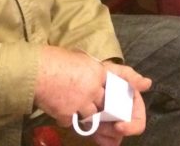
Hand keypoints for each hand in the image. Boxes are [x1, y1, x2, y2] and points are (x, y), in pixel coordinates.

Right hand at [34, 47, 150, 142]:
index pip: (119, 77)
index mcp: (97, 71)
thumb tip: (93, 69)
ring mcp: (82, 102)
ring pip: (90, 115)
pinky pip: (71, 121)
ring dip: (82, 111)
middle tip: (93, 101)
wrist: (35, 70)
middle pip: (104, 102)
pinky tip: (57, 106)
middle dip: (100, 104)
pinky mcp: (68, 114)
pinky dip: (65, 117)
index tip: (145, 84)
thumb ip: (90, 67)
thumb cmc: (52, 58)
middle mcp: (94, 88)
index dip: (132, 81)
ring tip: (71, 102)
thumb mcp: (78, 57)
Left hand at [83, 63, 150, 145]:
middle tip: (98, 123)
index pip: (138, 124)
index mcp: (133, 107)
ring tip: (91, 121)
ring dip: (102, 132)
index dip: (131, 127)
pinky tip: (90, 128)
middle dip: (111, 130)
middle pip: (123, 134)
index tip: (118, 126)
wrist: (86, 81)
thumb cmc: (104, 77)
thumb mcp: (116, 72)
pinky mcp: (102, 132)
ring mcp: (113, 126)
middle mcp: (125, 118)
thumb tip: (148, 83)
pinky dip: (98, 138)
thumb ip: (130, 77)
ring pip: (113, 139)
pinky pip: (104, 142)